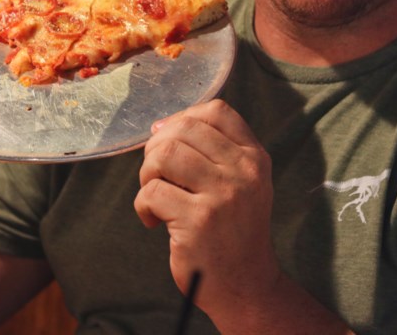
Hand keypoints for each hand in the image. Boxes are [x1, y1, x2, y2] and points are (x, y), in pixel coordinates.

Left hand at [134, 99, 277, 320]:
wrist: (246, 285)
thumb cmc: (234, 230)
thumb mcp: (243, 183)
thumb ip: (215, 152)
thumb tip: (160, 126)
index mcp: (254, 158)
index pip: (217, 111)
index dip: (183, 118)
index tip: (169, 139)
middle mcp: (243, 172)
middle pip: (184, 129)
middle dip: (157, 147)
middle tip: (156, 174)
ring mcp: (222, 196)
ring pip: (164, 155)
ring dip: (147, 173)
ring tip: (154, 194)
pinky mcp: (197, 221)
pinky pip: (151, 192)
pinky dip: (142, 205)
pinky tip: (153, 221)